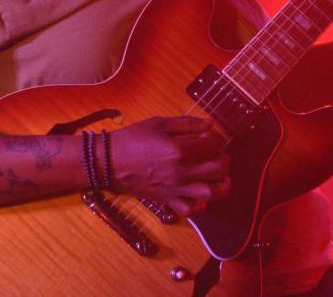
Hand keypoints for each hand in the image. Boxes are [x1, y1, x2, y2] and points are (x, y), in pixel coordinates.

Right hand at [111, 116, 229, 216]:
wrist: (109, 162)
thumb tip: (210, 125)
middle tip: (218, 156)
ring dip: (221, 186)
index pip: (211, 145)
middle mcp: (181, 172)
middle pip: (218, 170)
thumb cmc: (133, 139)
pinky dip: (200, 205)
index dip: (215, 139)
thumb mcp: (159, 123)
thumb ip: (187, 123)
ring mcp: (175, 189)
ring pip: (210, 193)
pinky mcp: (167, 201)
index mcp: (179, 150)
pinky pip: (190, 210)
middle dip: (223, 161)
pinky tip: (201, 196)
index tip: (209, 137)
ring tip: (221, 179)